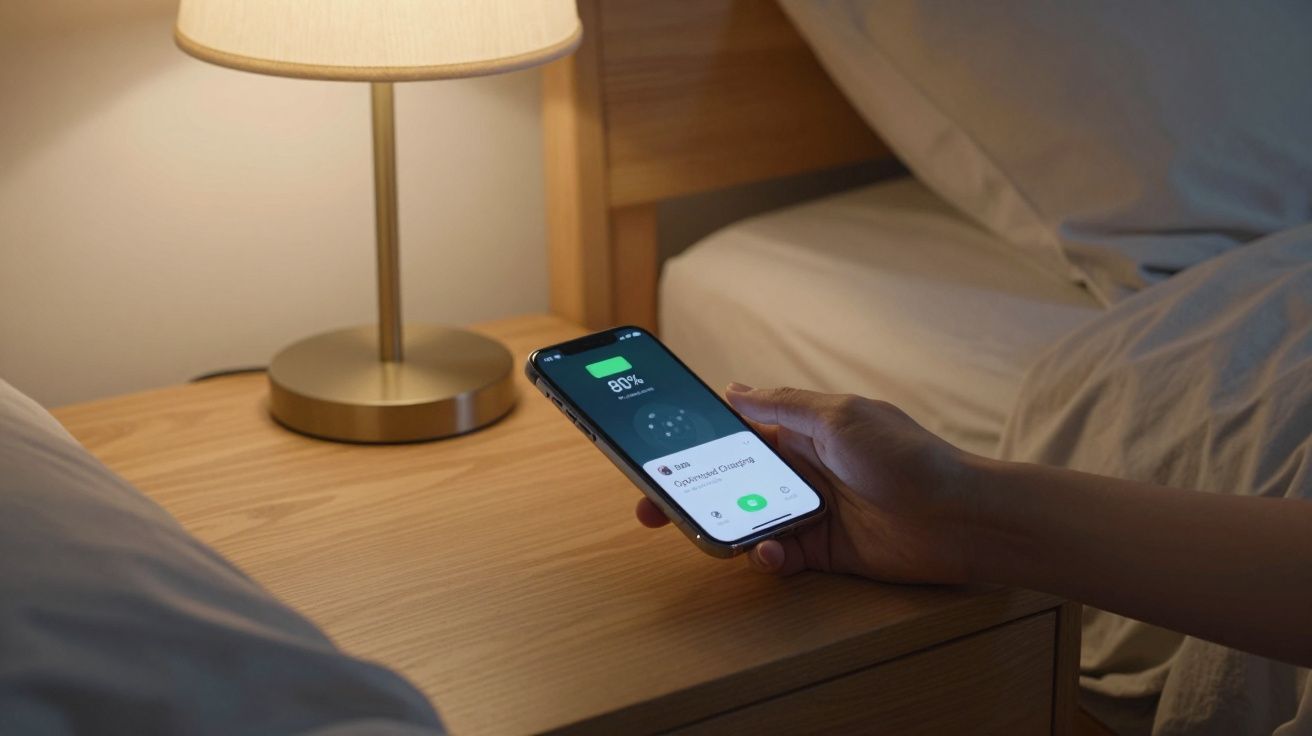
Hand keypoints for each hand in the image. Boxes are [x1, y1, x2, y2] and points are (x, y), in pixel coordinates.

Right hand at [635, 385, 978, 582]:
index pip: (734, 433)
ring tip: (709, 533)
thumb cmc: (907, 456)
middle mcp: (799, 470)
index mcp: (800, 431)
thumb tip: (732, 388)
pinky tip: (769, 553)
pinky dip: (764, 557)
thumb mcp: (839, 416)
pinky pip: (777, 556)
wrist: (960, 519)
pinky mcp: (822, 552)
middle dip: (688, 493)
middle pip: (728, 481)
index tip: (655, 454)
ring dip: (724, 528)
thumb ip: (782, 405)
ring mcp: (809, 512)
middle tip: (651, 507)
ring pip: (745, 521)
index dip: (694, 443)